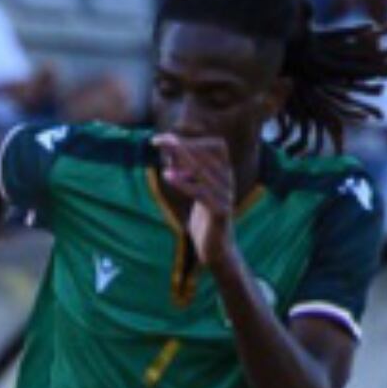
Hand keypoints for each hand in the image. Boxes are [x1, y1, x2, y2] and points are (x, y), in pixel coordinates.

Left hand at [151, 133, 236, 267]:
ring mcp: (226, 196)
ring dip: (181, 159)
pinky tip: (167, 175)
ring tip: (162, 153)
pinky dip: (184, 183)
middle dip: (182, 145)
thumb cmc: (204, 218)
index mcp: (225, 173)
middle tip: (158, 141)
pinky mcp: (220, 212)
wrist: (217, 249)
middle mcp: (228, 180)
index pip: (216, 146)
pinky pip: (202, 193)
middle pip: (207, 155)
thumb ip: (187, 174)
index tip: (167, 138)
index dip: (193, 140)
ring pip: (204, 171)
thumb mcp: (195, 191)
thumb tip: (170, 154)